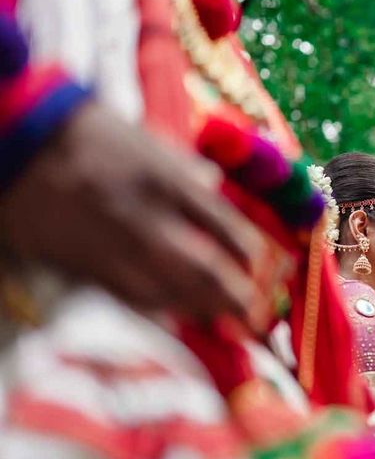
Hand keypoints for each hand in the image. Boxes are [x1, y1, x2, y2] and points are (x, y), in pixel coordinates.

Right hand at [0, 101, 269, 326]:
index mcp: (173, 185)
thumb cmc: (92, 136)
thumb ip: (188, 168)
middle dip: (240, 300)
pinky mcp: (90, 268)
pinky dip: (165, 310)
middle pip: (210, 273)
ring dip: (206, 312)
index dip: (255, 259)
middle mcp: (151, 223)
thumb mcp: (151, 142)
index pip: (231, 232)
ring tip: (229, 323)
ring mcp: (120, 250)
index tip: (266, 271)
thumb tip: (216, 186)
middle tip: (259, 319)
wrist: (21, 144)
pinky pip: (136, 298)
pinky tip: (181, 317)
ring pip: (175, 294)